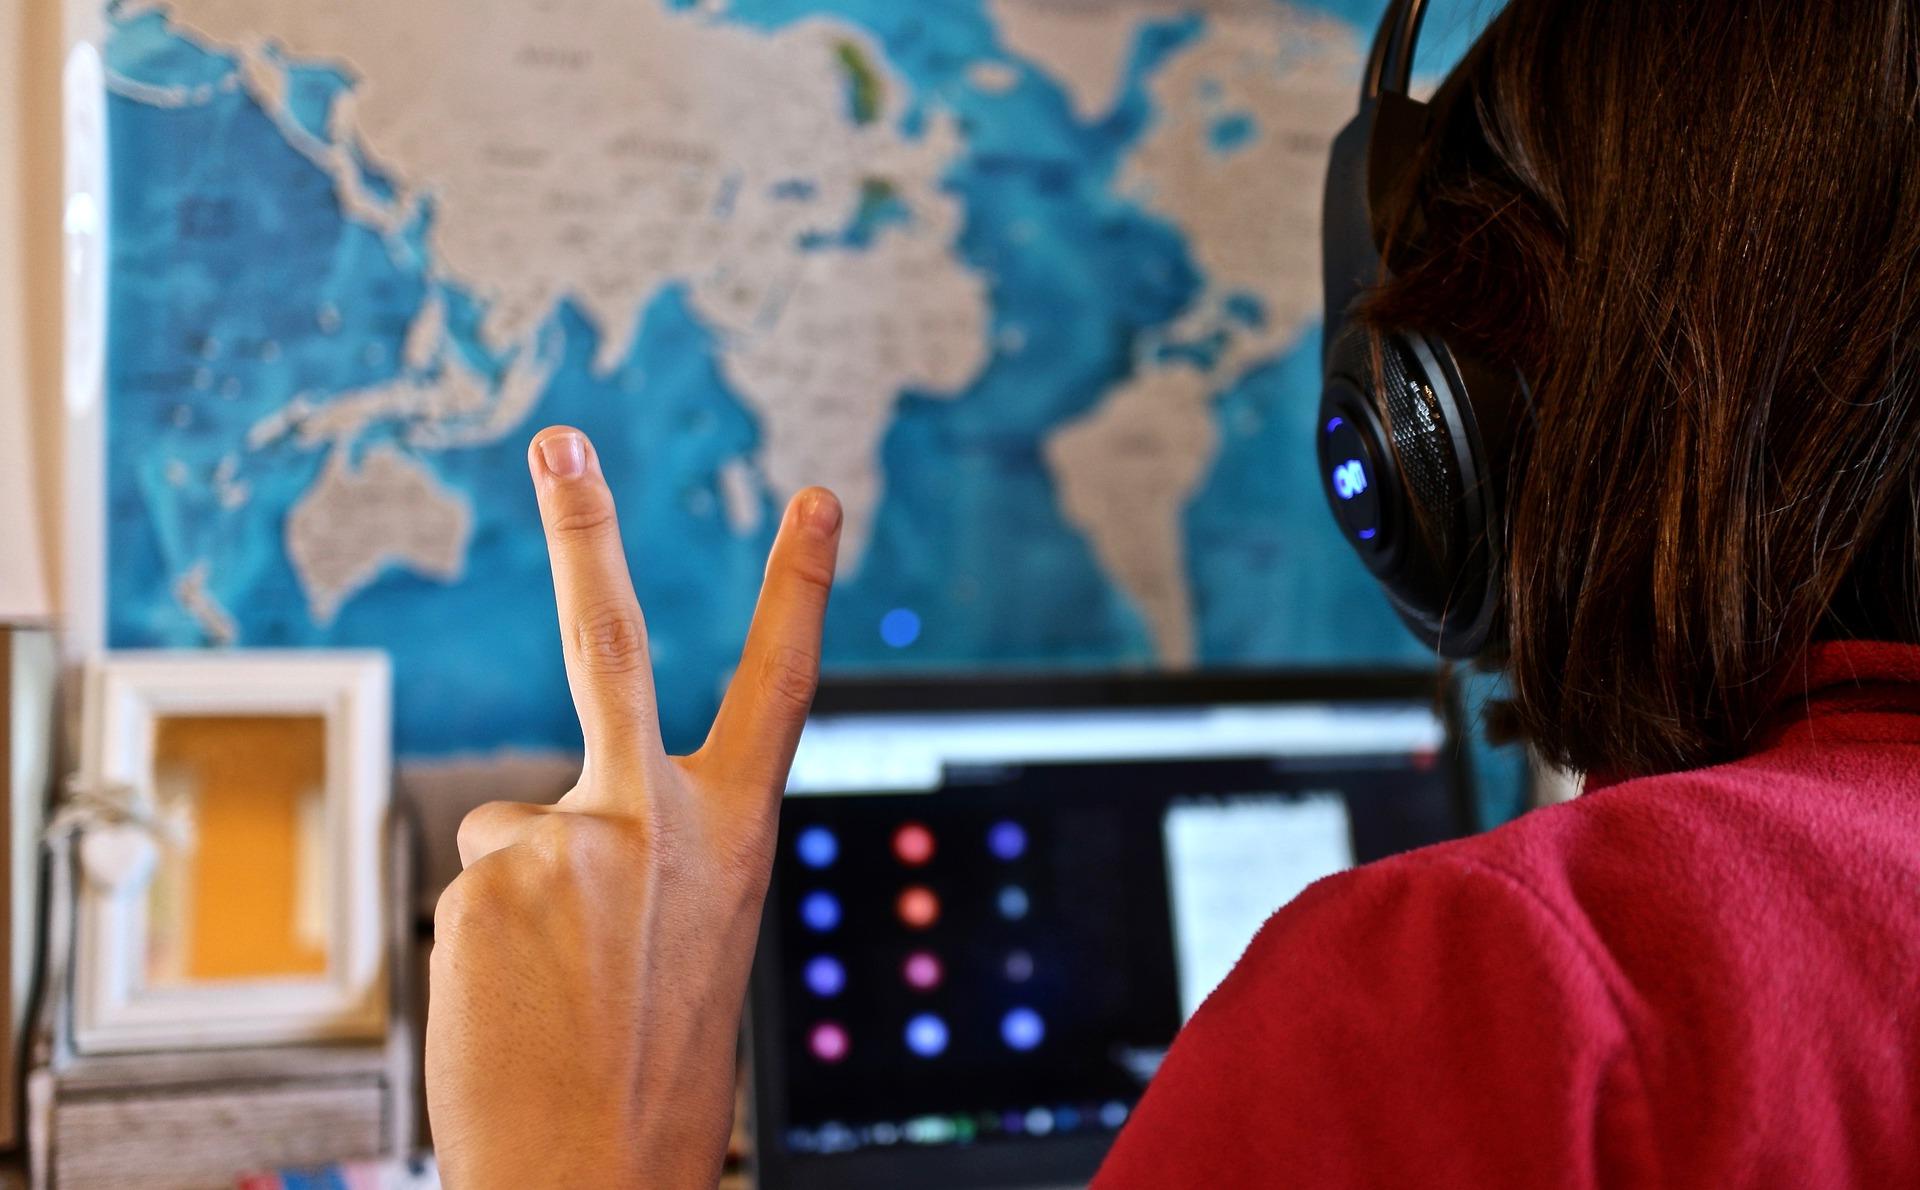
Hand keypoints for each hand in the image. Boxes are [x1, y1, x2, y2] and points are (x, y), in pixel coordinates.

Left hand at [426, 426, 841, 1187]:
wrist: (597, 1175)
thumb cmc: (655, 1071)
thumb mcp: (691, 940)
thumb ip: (644, 850)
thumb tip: (536, 818)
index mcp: (737, 835)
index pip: (784, 685)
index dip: (802, 587)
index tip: (818, 499)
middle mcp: (659, 817)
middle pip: (609, 641)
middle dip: (583, 530)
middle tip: (558, 443)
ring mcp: (569, 838)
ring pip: (515, 834)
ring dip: (524, 909)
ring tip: (554, 994)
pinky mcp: (489, 876)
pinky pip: (475, 889)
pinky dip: (487, 946)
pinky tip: (514, 1005)